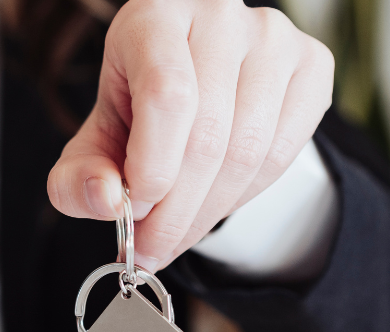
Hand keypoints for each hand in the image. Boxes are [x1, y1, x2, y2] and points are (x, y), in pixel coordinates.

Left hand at [48, 0, 333, 270]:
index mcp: (154, 17)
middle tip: (152, 250)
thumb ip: (78, 179)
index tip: (133, 215)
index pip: (167, 95)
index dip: (153, 167)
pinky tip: (214, 203)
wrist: (189, 89)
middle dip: (176, 211)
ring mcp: (273, 37)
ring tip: (177, 234)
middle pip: (209, 134)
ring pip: (249, 150)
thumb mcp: (91, 145)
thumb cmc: (134, 113)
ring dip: (208, 212)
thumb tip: (106, 202)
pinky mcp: (311, 64)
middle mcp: (219, 15)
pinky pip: (284, 152)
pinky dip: (245, 195)